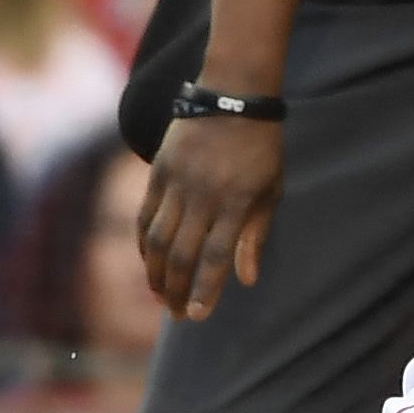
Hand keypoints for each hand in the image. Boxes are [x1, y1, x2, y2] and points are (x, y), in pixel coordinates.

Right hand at [140, 112, 286, 319]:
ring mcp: (177, 183)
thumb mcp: (271, 190)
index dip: (205, 290)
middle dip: (175, 289)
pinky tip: (147, 263)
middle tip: (175, 314)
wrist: (232, 98)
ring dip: (154, 273)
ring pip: (156, 239)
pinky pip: (144, 216)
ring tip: (159, 295)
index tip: (197, 315)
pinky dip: (142, 244)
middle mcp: (203, 196)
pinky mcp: (158, 173)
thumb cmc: (260, 149)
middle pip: (181, 254)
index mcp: (236, 202)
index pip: (216, 257)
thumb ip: (256, 235)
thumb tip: (247, 279)